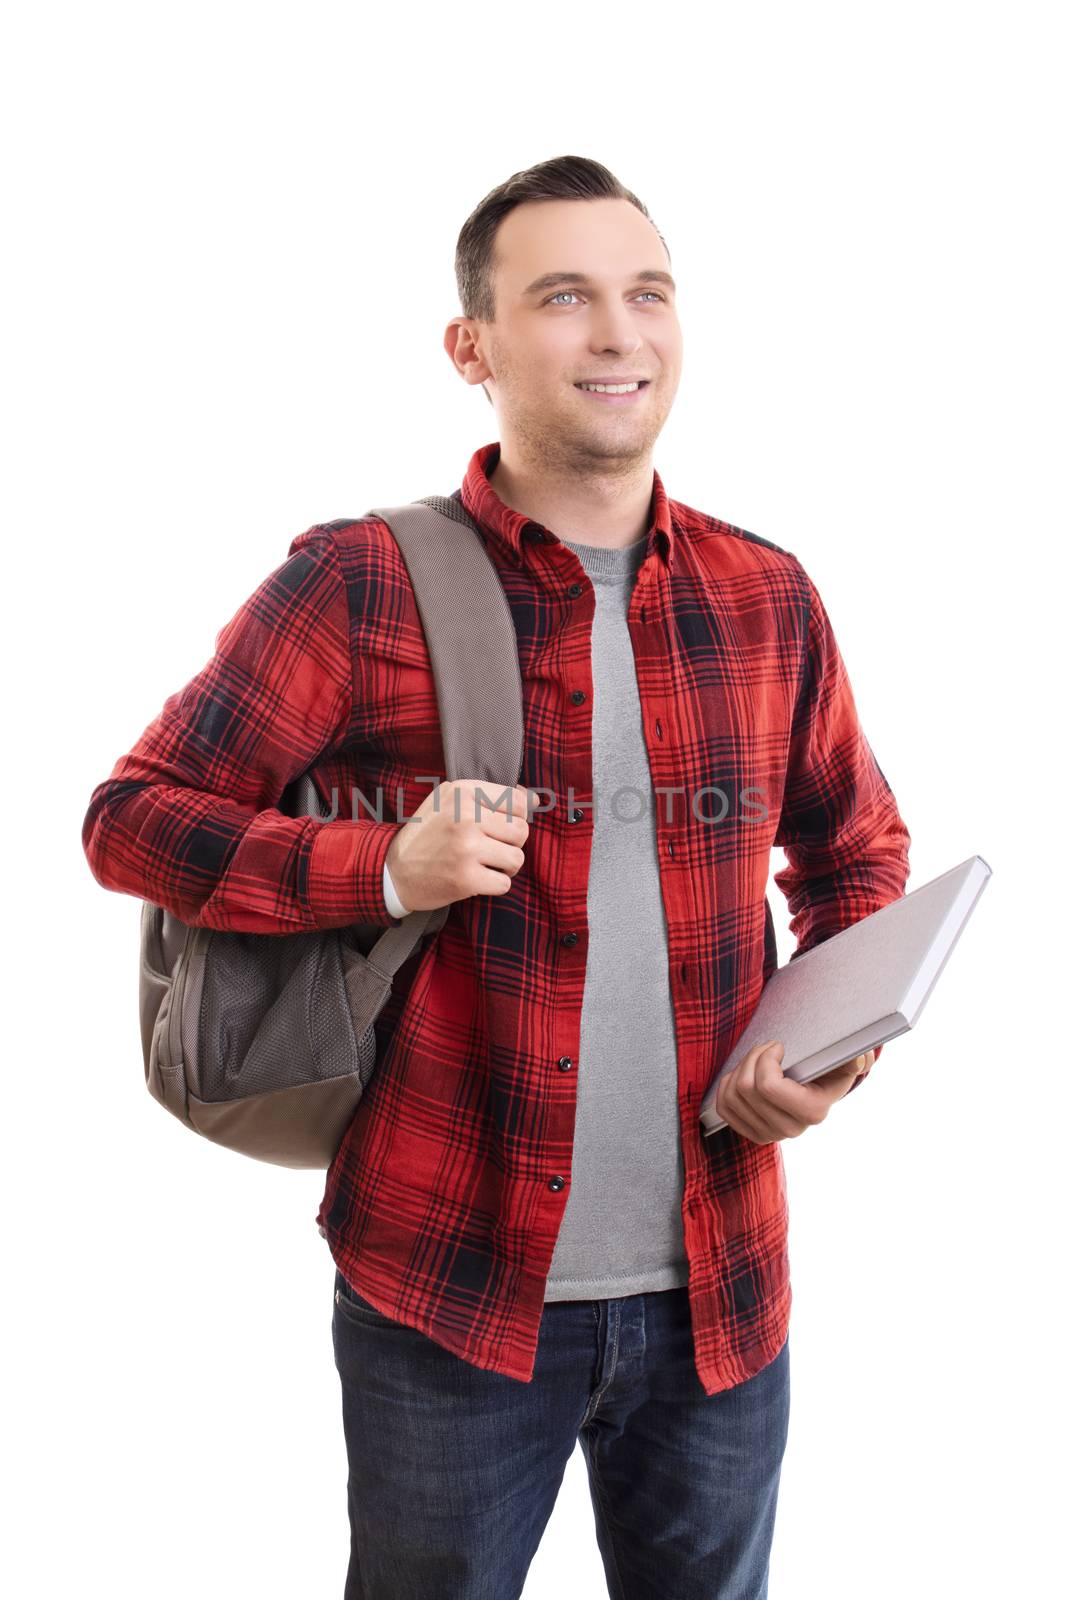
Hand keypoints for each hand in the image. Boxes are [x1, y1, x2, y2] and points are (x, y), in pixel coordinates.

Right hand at [385, 780, 540, 913]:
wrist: (394, 871)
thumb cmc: (427, 834)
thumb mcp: (448, 801)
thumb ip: (488, 796)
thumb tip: (535, 800)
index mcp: (462, 792)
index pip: (518, 802)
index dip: (518, 817)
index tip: (505, 826)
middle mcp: (466, 816)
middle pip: (521, 831)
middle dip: (510, 844)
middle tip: (489, 848)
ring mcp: (467, 848)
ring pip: (517, 858)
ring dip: (504, 866)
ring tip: (484, 864)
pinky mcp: (467, 879)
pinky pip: (504, 883)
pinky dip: (494, 884)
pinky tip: (476, 879)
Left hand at [713, 1041, 875, 1143]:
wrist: (819, 1092)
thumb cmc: (830, 1070)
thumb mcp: (846, 1062)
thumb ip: (856, 1058)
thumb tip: (859, 1058)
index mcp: (813, 1111)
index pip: (768, 1086)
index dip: (765, 1058)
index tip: (779, 1046)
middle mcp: (791, 1129)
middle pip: (747, 1087)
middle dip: (753, 1057)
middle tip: (767, 1048)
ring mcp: (770, 1135)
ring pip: (733, 1095)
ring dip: (739, 1068)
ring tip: (757, 1059)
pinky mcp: (753, 1134)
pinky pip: (724, 1107)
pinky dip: (727, 1085)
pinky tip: (743, 1075)